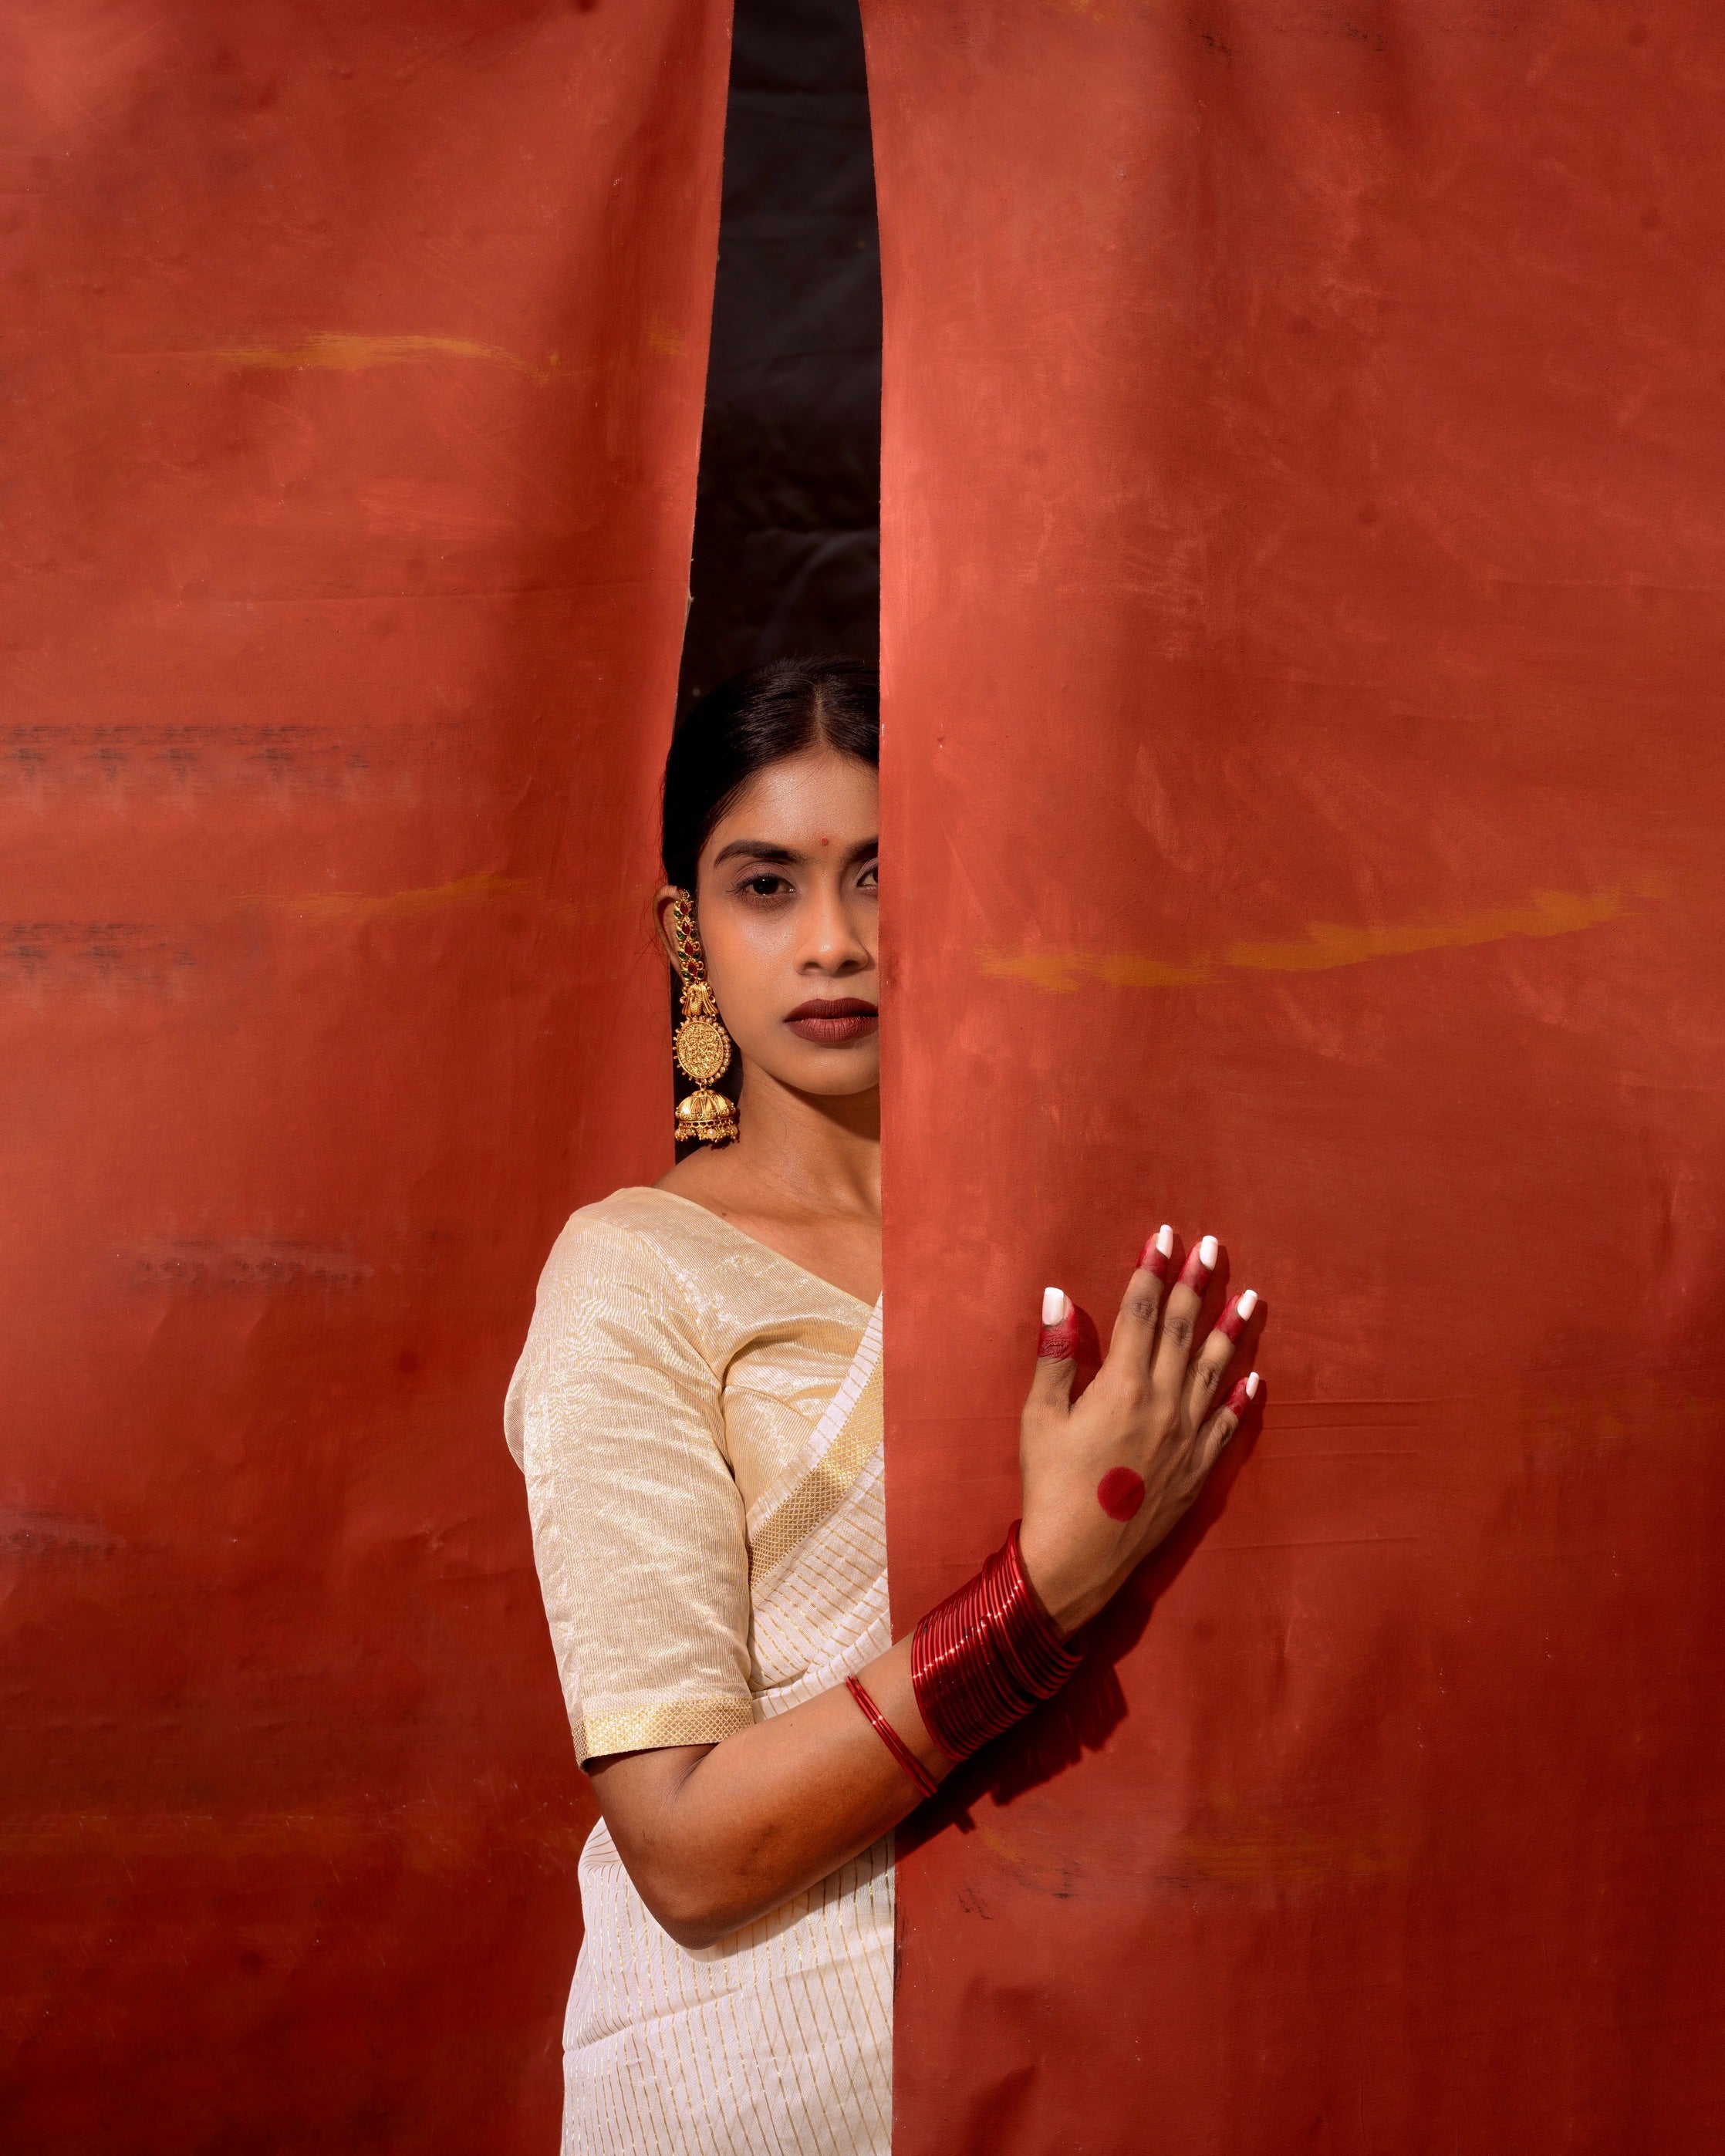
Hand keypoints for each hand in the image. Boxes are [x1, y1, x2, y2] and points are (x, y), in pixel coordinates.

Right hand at [1015, 1229, 1262, 1635]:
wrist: (1081, 1557)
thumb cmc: (1050, 1485)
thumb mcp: (1039, 1418)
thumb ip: (1055, 1356)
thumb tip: (1058, 1298)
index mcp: (1122, 1385)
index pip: (1141, 1312)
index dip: (1152, 1271)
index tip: (1163, 1236)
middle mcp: (1163, 1402)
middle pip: (1183, 1330)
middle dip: (1197, 1284)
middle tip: (1212, 1247)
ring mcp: (1187, 1436)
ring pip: (1215, 1370)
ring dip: (1233, 1330)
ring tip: (1252, 1296)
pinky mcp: (1199, 1469)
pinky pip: (1228, 1425)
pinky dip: (1242, 1399)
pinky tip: (1254, 1378)